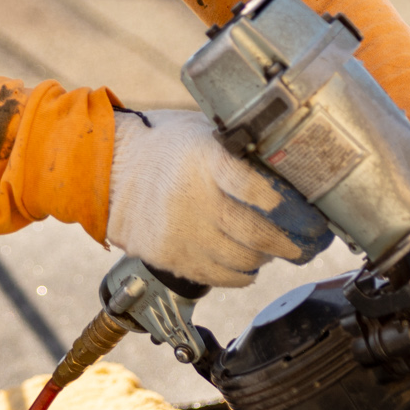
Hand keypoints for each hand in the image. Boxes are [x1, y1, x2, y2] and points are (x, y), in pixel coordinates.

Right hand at [105, 109, 332, 288]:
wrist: (108, 170)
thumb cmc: (163, 147)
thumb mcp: (201, 132)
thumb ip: (237, 152)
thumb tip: (284, 168)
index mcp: (205, 159)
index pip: (253, 186)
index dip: (279, 202)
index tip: (298, 208)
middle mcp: (194, 198)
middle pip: (255, 233)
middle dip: (287, 243)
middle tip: (301, 244)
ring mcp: (181, 232)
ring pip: (241, 261)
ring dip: (262, 259)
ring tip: (268, 252)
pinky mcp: (170, 256)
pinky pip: (217, 277)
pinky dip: (239, 276)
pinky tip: (246, 267)